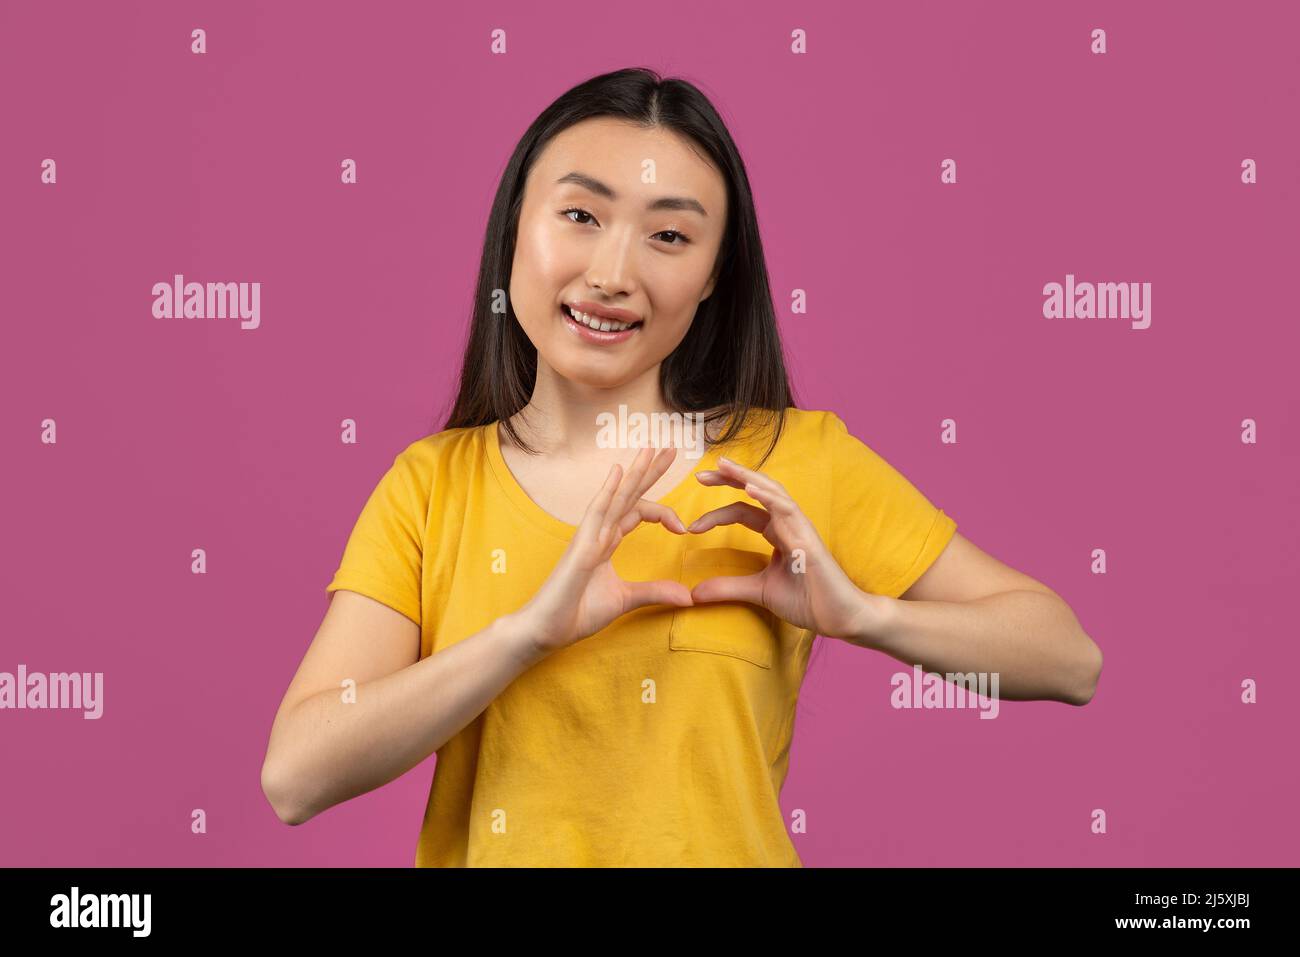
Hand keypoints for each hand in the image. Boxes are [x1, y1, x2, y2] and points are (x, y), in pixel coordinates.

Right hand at [514, 446, 693, 654]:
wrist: (547, 629)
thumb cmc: (576, 611)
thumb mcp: (624, 600)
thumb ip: (654, 592)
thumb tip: (688, 596)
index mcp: (607, 541)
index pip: (636, 512)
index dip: (661, 511)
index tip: (683, 528)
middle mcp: (598, 532)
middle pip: (629, 495)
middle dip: (649, 471)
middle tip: (670, 448)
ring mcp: (588, 537)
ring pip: (616, 497)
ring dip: (635, 473)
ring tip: (653, 449)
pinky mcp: (582, 548)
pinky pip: (596, 513)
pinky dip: (608, 492)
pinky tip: (619, 471)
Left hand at [688, 456, 886, 640]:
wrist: (839, 618)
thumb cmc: (807, 600)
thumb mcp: (758, 591)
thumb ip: (727, 588)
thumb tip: (693, 593)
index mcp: (777, 532)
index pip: (744, 511)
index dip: (717, 513)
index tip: (691, 526)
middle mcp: (788, 524)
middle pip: (756, 490)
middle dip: (729, 478)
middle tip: (700, 474)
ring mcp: (800, 528)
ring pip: (772, 492)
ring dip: (747, 476)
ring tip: (723, 466)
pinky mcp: (808, 538)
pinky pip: (788, 510)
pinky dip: (769, 496)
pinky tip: (749, 488)